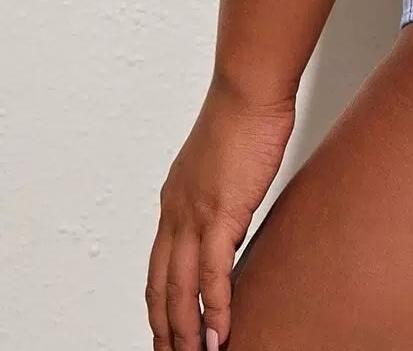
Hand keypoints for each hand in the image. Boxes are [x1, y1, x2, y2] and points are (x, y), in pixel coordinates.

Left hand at [146, 77, 294, 350]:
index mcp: (175, 198)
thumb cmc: (246, 114)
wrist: (250, 90)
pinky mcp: (221, 214)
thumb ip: (220, 193)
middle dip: (165, 326)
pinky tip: (220, 332)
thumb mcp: (224, 163)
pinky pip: (212, 274)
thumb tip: (230, 218)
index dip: (159, 301)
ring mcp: (194, 214)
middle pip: (161, 284)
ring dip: (186, 329)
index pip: (158, 264)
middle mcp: (176, 210)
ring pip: (180, 287)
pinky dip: (214, 308)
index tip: (164, 327)